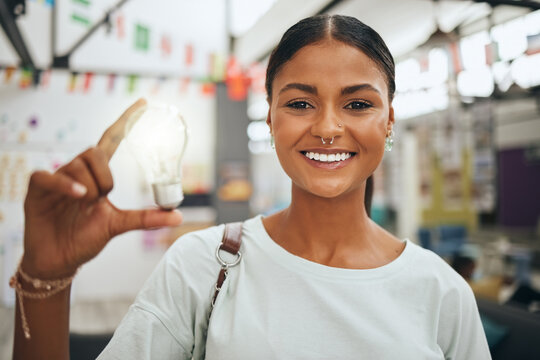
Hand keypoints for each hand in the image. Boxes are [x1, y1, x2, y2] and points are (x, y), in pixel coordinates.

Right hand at [21, 99, 182, 277]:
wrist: (59, 260)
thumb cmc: (85, 238)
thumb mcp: (119, 225)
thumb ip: (146, 219)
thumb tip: (178, 217)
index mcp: (97, 175)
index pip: (111, 140)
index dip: (126, 122)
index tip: (143, 103)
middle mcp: (77, 171)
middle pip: (95, 152)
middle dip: (105, 177)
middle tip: (101, 198)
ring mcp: (57, 179)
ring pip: (77, 164)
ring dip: (89, 188)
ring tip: (84, 205)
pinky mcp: (38, 190)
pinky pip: (50, 176)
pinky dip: (65, 184)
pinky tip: (77, 196)